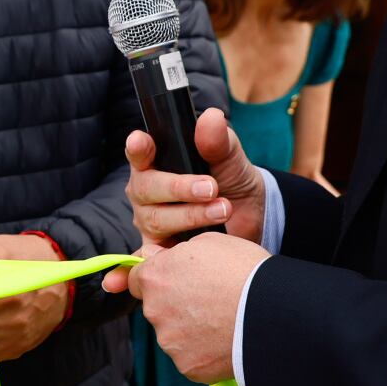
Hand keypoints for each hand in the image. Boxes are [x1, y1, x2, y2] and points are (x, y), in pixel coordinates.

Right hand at [115, 107, 267, 257]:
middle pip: (146, 188)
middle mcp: (145, 190)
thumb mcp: (230, 157)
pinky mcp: (157, 249)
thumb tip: (211, 118)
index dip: (138, 148)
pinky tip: (152, 267)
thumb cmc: (230, 179)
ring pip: (156, 219)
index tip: (141, 141)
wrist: (248, 216)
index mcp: (155, 161)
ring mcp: (149, 220)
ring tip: (222, 209)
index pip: (139, 152)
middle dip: (179, 187)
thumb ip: (218, 140)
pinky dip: (148, 263)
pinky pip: (148, 258)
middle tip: (211, 188)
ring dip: (191, 215)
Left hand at [123, 231, 269, 384]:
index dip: (155, 278)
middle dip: (174, 304)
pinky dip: (204, 351)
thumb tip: (156, 257)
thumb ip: (174, 253)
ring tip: (223, 319)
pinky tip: (226, 339)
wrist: (272, 313)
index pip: (136, 279)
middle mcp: (155, 310)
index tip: (169, 281)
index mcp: (156, 277)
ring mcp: (170, 341)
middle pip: (157, 308)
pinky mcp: (187, 366)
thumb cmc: (244, 270)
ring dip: (189, 328)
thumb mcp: (209, 243)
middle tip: (208, 300)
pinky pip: (191, 356)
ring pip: (174, 334)